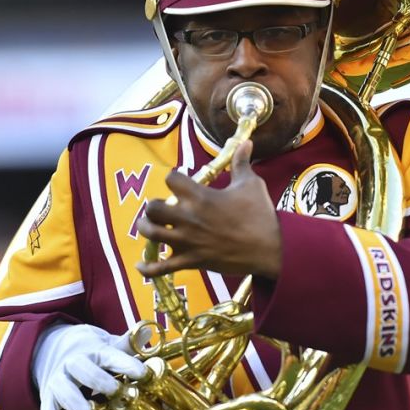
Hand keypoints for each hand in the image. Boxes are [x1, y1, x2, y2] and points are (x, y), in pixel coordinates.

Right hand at [33, 324, 147, 409]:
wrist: (52, 346)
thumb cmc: (90, 350)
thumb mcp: (107, 344)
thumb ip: (127, 345)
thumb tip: (147, 331)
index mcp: (95, 351)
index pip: (112, 356)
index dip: (127, 364)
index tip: (142, 373)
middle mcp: (75, 362)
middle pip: (84, 368)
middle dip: (98, 380)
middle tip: (114, 390)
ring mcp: (60, 378)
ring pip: (64, 388)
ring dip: (74, 401)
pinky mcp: (49, 394)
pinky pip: (46, 408)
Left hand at [136, 140, 282, 279]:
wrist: (270, 249)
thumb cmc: (260, 215)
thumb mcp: (251, 184)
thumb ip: (241, 163)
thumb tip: (245, 142)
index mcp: (200, 197)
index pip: (172, 179)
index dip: (174, 178)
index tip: (179, 181)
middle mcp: (188, 218)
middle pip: (153, 207)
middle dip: (153, 206)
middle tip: (162, 208)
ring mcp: (187, 241)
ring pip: (151, 234)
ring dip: (146, 228)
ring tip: (148, 226)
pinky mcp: (191, 261)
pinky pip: (162, 268)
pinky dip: (148, 268)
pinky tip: (140, 265)